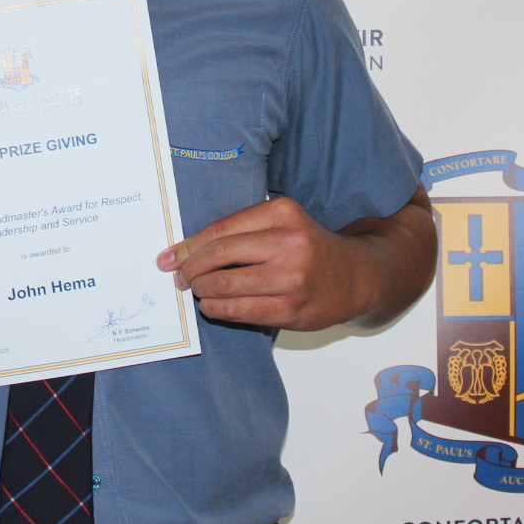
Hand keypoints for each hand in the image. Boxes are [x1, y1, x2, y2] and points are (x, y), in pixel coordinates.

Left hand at [155, 190, 435, 331]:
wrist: (355, 276)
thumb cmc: (309, 248)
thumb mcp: (283, 223)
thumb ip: (243, 229)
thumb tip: (187, 248)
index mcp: (282, 213)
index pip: (221, 230)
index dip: (188, 246)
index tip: (168, 257)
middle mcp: (289, 243)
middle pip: (219, 256)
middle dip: (190, 269)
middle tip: (178, 277)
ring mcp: (292, 278)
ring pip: (226, 285)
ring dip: (202, 290)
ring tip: (196, 291)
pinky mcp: (292, 309)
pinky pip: (241, 310)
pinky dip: (218, 309)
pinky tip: (212, 306)